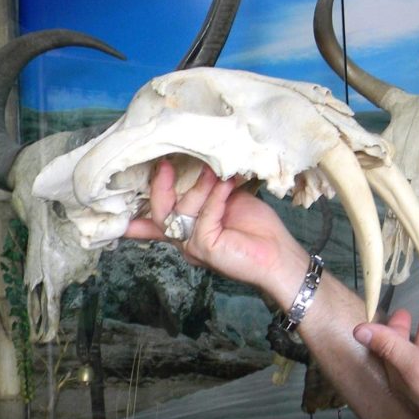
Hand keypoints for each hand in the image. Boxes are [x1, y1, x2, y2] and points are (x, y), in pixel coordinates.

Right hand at [125, 159, 306, 292]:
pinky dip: (216, 198)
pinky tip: (228, 184)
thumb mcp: (229, 201)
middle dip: (160, 187)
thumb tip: (204, 166)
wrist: (279, 253)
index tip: (140, 181)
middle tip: (166, 165)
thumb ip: (211, 191)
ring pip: (182, 212)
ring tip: (216, 170)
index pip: (156, 222)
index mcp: (189, 231)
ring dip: (201, 187)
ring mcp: (193, 246)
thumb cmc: (257, 228)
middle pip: (160, 214)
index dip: (140, 207)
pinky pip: (204, 217)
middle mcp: (186, 241)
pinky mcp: (206, 248)